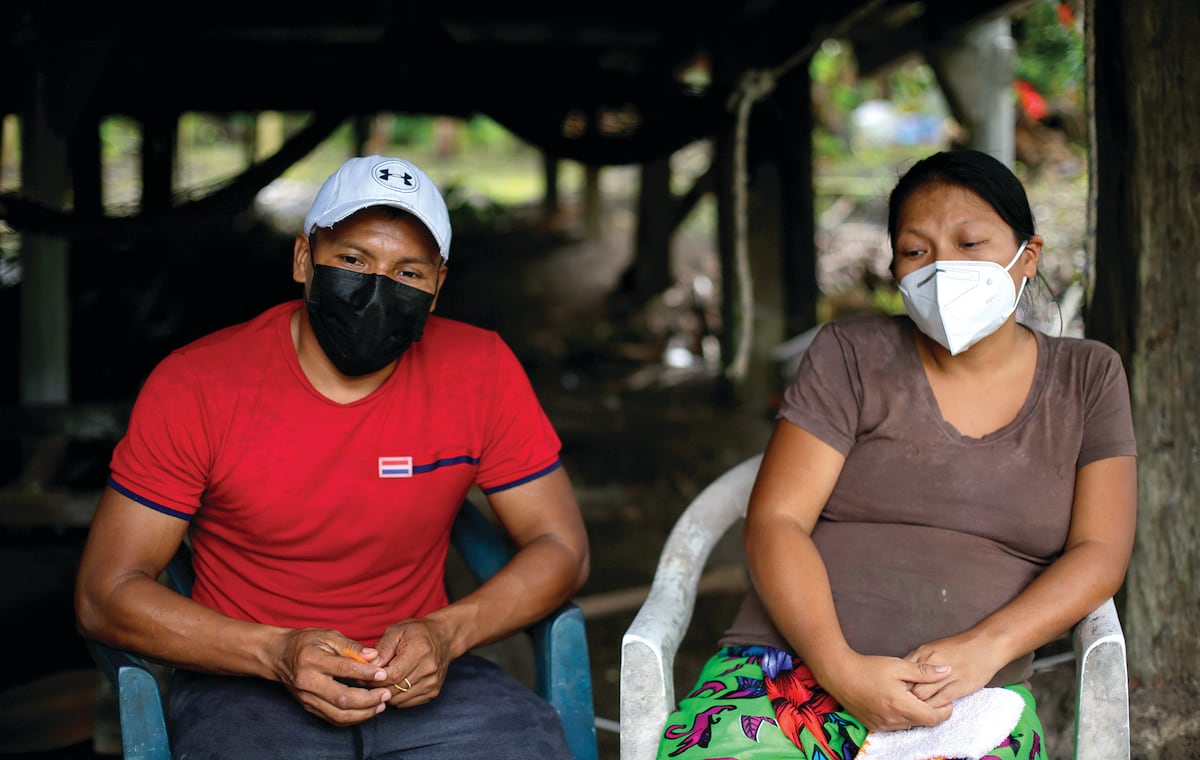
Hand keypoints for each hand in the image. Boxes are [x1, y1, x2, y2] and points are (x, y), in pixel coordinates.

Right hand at [273, 628, 391, 725]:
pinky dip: (352, 718)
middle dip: (368, 699)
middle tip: (386, 694)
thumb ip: (351, 646)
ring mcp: (307, 698)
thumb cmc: (306, 643)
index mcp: (312, 659)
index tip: (383, 674)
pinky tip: (366, 711)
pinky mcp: (308, 707)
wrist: (278, 656)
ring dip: (363, 713)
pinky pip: (332, 719)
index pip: (343, 669)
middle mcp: (308, 682)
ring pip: (338, 714)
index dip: (365, 673)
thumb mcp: (328, 635)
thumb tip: (373, 656)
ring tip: (381, 705)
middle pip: (342, 698)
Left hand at [371, 617, 454, 707]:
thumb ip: (382, 649)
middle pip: (395, 689)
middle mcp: (429, 670)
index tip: (365, 675)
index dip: (374, 679)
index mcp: (420, 652)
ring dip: (386, 693)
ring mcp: (432, 683)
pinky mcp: (433, 693)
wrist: (444, 638)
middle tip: (369, 680)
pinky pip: (407, 703)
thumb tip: (370, 666)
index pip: (392, 675)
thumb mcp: (397, 631)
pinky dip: (397, 697)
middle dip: (377, 687)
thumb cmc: (417, 633)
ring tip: (382, 681)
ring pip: (399, 699)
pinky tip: (395, 685)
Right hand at [820, 653, 953, 731]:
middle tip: (929, 694)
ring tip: (911, 696)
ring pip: (910, 724)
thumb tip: (947, 671)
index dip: (945, 711)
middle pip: (923, 722)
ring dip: (915, 714)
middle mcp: (893, 719)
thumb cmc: (868, 668)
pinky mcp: (875, 726)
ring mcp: (883, 725)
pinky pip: (896, 726)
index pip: (934, 718)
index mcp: (901, 704)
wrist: (839, 675)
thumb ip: (924, 672)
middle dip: (930, 710)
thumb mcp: (898, 665)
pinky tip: (896, 701)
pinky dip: (902, 716)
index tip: (946, 700)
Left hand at [904, 632, 1002, 706]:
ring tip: (919, 710)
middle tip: (906, 705)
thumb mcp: (933, 648)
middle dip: (905, 697)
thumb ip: (918, 661)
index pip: (902, 672)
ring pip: (922, 696)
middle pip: (908, 685)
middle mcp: (930, 663)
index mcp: (922, 653)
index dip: (898, 685)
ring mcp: (944, 675)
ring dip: (918, 705)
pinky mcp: (959, 686)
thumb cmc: (959, 647)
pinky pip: (940, 701)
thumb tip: (904, 674)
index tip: (898, 693)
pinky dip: (935, 708)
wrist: (985, 645)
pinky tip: (936, 709)